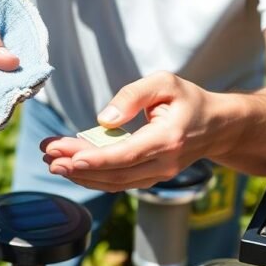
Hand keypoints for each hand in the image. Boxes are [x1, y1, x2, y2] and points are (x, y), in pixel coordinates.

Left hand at [41, 72, 235, 191]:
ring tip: (51, 161)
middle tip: (48, 156)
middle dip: (78, 166)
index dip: (97, 159)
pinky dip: (93, 175)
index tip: (69, 158)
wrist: (217, 126)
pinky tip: (71, 164)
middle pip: (114, 172)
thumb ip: (132, 96)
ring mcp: (158, 174)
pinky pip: (118, 181)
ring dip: (80, 174)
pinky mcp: (150, 177)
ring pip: (114, 182)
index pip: (127, 154)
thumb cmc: (189, 100)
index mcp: (168, 139)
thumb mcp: (165, 83)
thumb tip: (103, 119)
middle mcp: (164, 163)